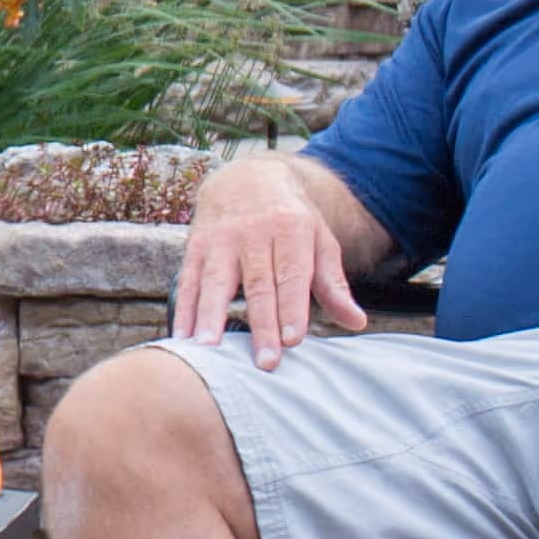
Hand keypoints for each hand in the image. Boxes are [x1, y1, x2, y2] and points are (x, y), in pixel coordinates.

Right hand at [173, 155, 368, 368]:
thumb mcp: (318, 240)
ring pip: (216, 281)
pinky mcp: (196, 245)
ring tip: (209, 349)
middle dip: (261, 324)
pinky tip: (182, 335)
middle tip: (265, 362)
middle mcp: (254, 232)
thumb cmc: (290, 218)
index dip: (292, 308)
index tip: (293, 341)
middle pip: (258, 284)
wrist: (247, 176)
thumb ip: (333, 284)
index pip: (293, 274)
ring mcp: (221, 238)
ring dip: (211, 316)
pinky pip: (189, 280)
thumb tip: (356, 322)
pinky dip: (184, 309)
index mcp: (291, 229)